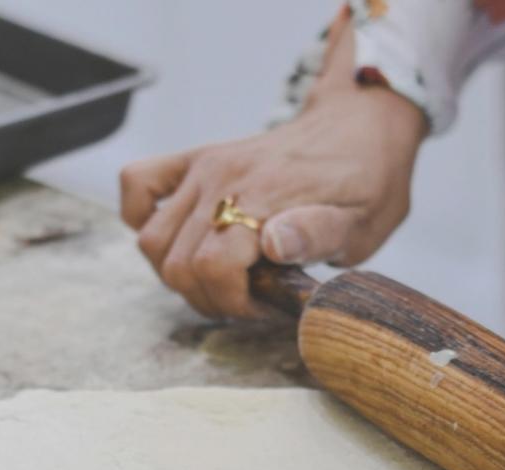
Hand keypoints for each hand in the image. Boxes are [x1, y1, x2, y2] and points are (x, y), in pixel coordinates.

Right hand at [117, 20, 424, 319]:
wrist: (362, 128)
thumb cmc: (368, 182)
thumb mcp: (363, 222)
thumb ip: (319, 233)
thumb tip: (273, 242)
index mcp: (265, 194)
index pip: (212, 266)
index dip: (231, 302)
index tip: (262, 307)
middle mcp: (223, 176)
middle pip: (176, 262)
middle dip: (208, 297)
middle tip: (246, 299)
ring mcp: (204, 166)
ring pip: (152, 239)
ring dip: (177, 273)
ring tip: (221, 278)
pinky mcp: (196, 159)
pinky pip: (137, 184)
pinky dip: (142, 218)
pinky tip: (179, 238)